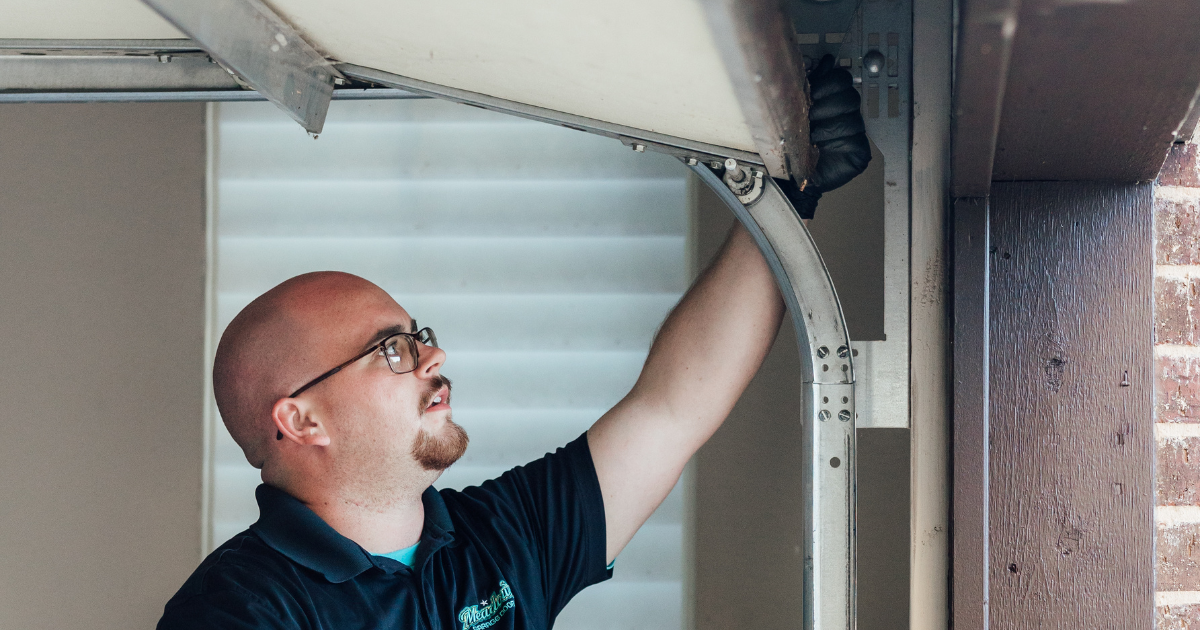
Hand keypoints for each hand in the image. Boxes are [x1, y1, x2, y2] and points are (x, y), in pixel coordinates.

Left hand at [777, 54, 871, 219]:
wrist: (793, 178)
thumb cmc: (794, 146)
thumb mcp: (797, 111)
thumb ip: (810, 87)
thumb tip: (825, 61)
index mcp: (833, 101)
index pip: (842, 78)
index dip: (828, 82)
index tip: (811, 93)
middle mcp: (848, 115)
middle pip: (849, 94)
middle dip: (826, 103)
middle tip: (810, 115)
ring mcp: (856, 133)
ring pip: (851, 114)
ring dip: (827, 122)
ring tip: (812, 134)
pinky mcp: (860, 151)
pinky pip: (854, 135)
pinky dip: (834, 138)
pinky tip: (821, 145)